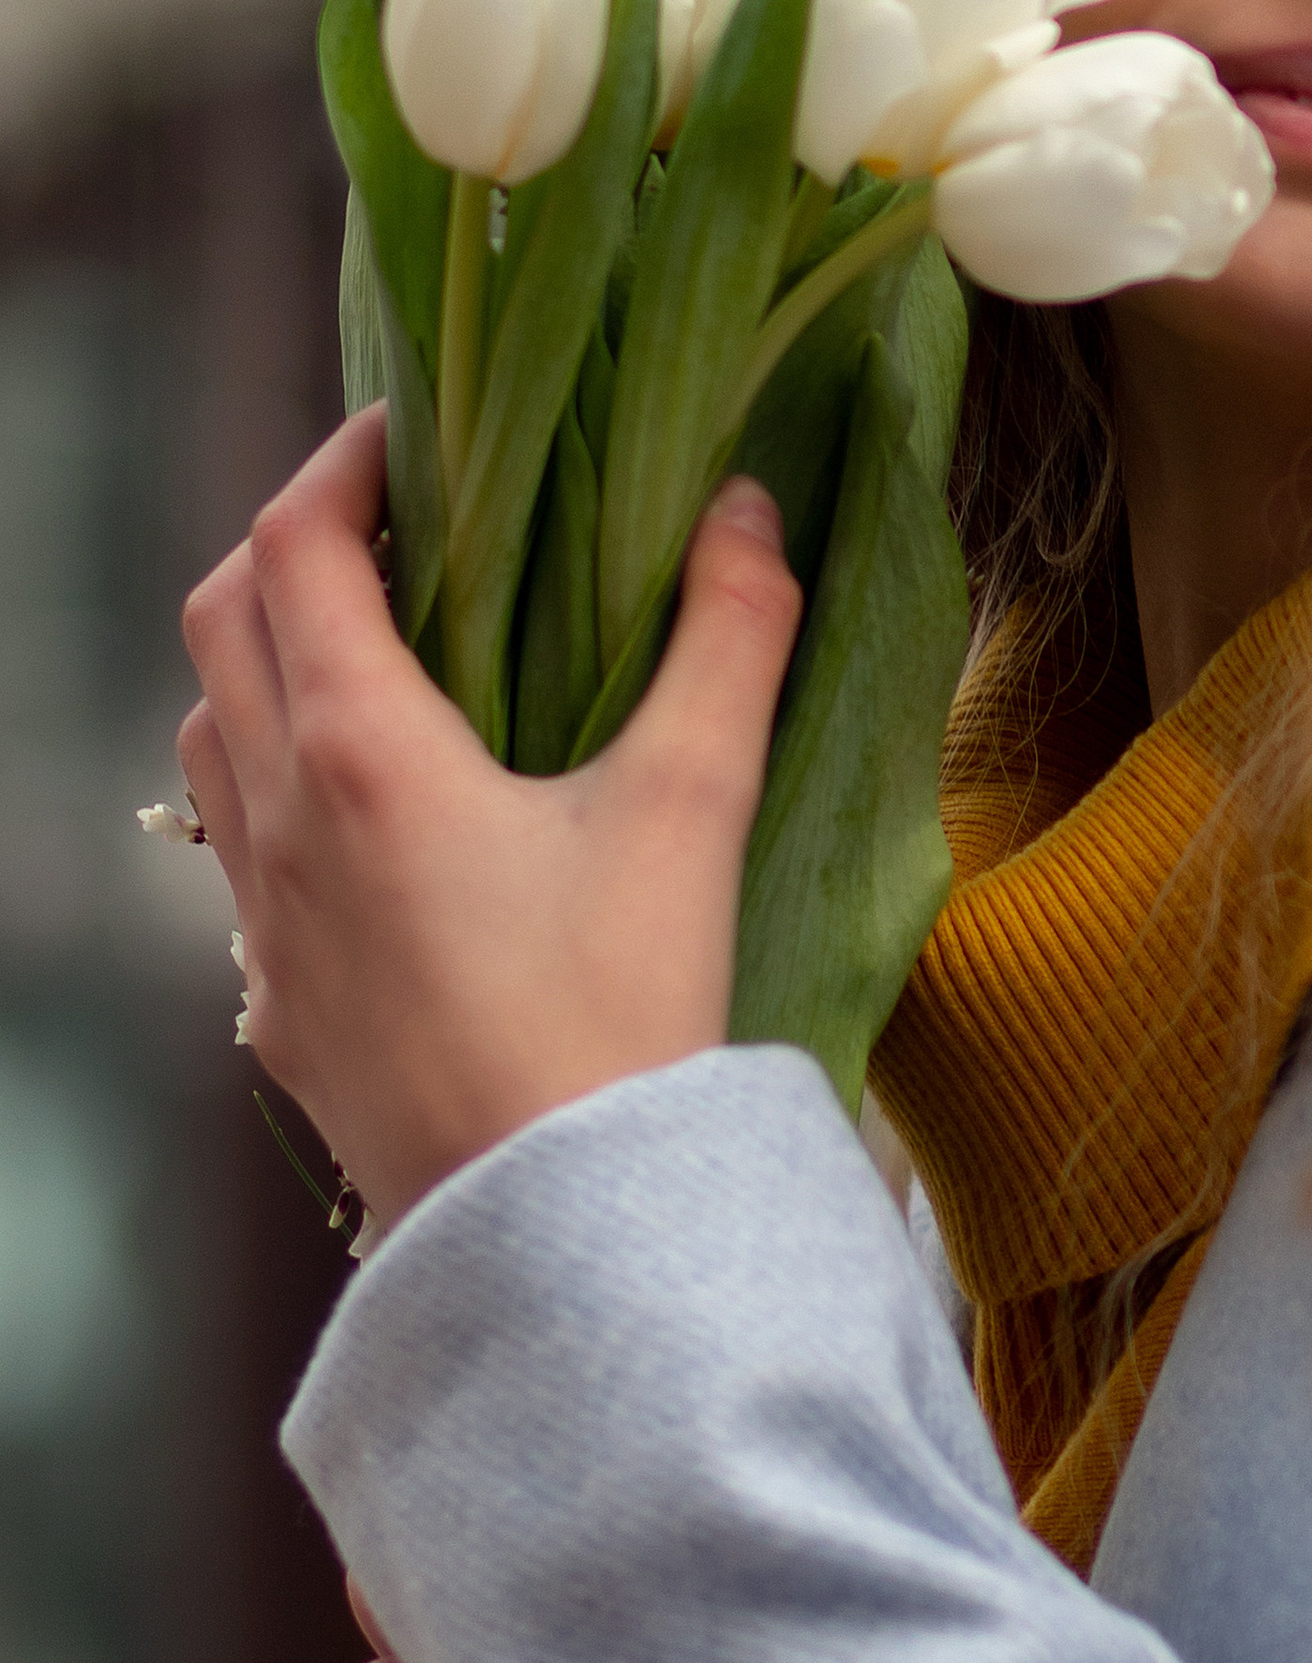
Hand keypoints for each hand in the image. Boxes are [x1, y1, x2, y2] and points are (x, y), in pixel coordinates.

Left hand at [177, 408, 800, 1227]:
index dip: (344, 462)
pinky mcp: (278, 1005)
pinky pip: (239, 854)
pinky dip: (282, 785)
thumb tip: (748, 503)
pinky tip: (382, 819)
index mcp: (362, 749)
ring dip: (271, 664)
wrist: (557, 1229)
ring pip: (212, 736)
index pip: (295, 543)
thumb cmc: (619, 1013)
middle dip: (293, 545)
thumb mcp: (694, 805)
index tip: (415, 433)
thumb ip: (730, 634)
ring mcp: (262, 921)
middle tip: (399, 525)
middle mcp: (280, 820)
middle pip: (222, 620)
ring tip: (385, 652)